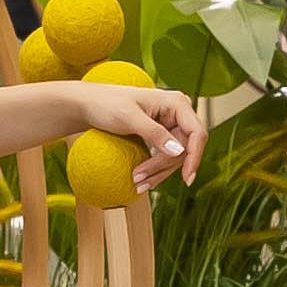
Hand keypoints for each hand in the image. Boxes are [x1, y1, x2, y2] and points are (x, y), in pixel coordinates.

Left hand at [68, 76, 203, 187]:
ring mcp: (171, 124)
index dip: (194, 157)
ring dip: (159, 173)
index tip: (186, 179)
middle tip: (140, 181)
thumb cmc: (107, 104)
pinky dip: (155, 169)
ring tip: (138, 184)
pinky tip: (144, 180)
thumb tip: (179, 151)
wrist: (90, 105)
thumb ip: (155, 134)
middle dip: (165, 168)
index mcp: (177, 102)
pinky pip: (165, 156)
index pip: (197, 133)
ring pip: (175, 156)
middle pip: (185, 149)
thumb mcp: (129, 118)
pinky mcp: (162, 135)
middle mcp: (178, 113)